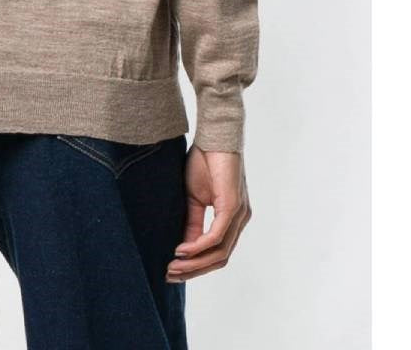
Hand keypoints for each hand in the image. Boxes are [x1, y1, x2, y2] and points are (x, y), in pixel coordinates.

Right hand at [166, 145, 250, 282]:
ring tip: (173, 266)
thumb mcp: (193, 197)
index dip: (196, 266)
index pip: (217, 253)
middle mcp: (239, 220)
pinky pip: (217, 236)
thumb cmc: (204, 161)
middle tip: (170, 275)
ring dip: (195, 263)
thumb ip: (192, 222)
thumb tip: (182, 247)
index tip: (173, 270)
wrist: (213, 135)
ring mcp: (239, 215)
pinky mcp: (233, 206)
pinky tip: (181, 249)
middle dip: (194, 270)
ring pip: (219, 252)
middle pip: (219, 259)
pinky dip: (198, 246)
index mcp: (231, 218)